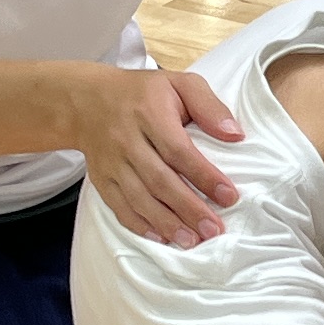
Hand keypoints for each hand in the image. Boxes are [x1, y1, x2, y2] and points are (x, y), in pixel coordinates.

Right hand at [76, 68, 243, 246]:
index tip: (229, 196)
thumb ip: (209, 105)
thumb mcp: (179, 83)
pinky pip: (119, 206)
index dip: (205, 176)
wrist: (87, 101)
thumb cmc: (143, 94)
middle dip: (188, 208)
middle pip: (160, 180)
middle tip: (214, 230)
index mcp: (149, 113)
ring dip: (167, 223)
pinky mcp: (102, 179)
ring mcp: (112, 163)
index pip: (179, 151)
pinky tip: (161, 237)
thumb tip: (236, 134)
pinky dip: (140, 224)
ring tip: (192, 241)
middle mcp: (127, 140)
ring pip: (139, 198)